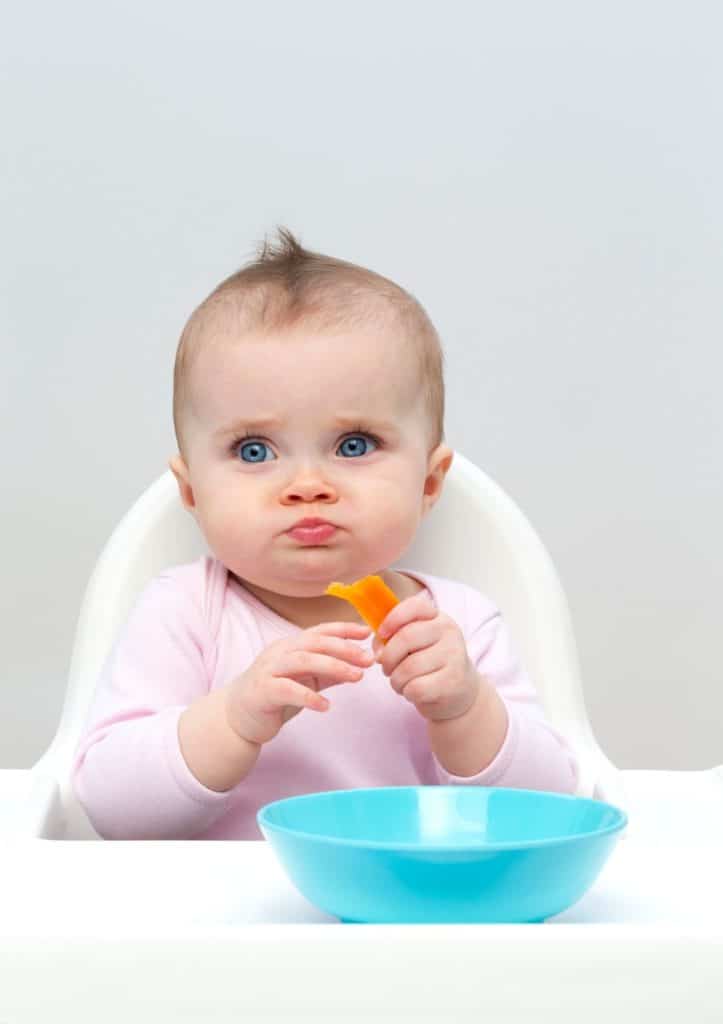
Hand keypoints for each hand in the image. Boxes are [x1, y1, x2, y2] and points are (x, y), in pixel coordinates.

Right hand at [225, 621, 373, 745]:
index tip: (367, 632)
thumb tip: (358, 667)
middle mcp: (280, 652)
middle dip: (344, 648)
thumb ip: (327, 673)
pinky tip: (326, 706)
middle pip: (314, 642)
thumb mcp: (304, 680)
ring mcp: (269, 670)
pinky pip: (288, 690)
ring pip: (303, 661)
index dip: (343, 629)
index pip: (320, 631)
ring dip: (333, 666)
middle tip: (368, 659)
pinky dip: (309, 696)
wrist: (236, 716)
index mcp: (290, 646)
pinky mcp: (262, 692)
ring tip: (356, 677)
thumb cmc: (273, 695)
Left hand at [372, 590, 480, 721]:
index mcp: (438, 618)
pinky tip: (413, 692)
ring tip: (401, 683)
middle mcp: (449, 632)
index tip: (382, 634)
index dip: (392, 618)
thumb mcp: (415, 644)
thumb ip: (392, 638)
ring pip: (408, 668)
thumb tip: (379, 652)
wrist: (460, 690)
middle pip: (405, 638)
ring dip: (396, 680)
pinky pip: (416, 688)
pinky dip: (407, 693)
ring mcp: (454, 656)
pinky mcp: (453, 682)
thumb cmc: (429, 664)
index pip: (414, 606)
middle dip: (388, 658)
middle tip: (387, 668)